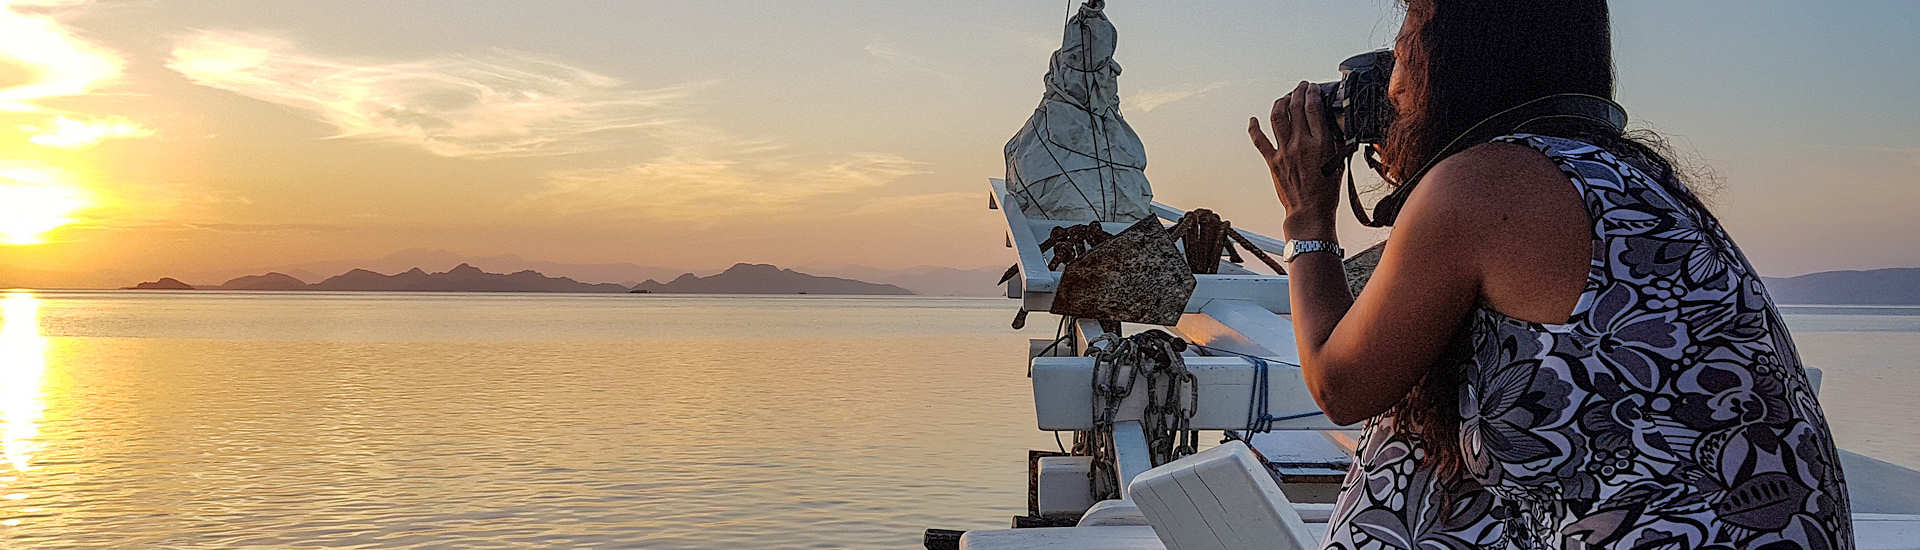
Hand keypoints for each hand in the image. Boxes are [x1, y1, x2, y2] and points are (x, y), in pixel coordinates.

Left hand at [1249, 81, 1348, 240]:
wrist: (1309, 212)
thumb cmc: (1326, 191)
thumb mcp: (1338, 162)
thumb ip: (1335, 141)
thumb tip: (1333, 125)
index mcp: (1320, 143)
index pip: (1313, 108)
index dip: (1312, 93)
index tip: (1312, 87)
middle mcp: (1300, 144)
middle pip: (1295, 108)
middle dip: (1298, 92)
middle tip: (1300, 86)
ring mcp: (1284, 151)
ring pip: (1277, 117)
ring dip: (1280, 103)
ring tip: (1284, 97)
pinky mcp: (1272, 161)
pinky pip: (1259, 140)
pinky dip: (1254, 128)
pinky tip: (1253, 119)